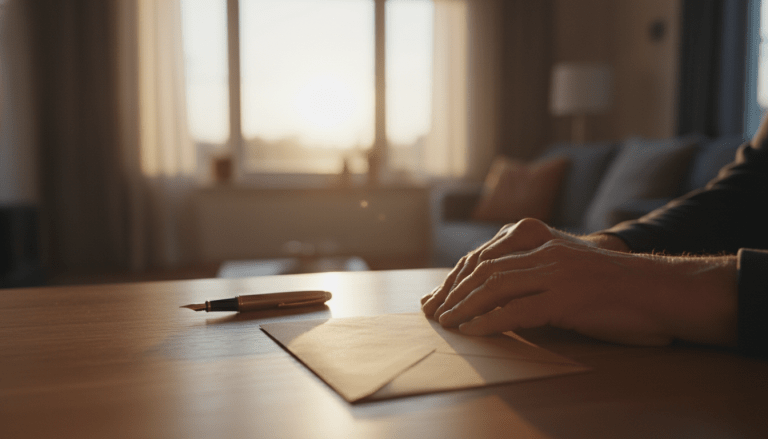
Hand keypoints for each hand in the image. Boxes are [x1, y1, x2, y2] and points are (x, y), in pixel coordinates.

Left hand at [421, 218, 622, 318]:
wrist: (655, 288)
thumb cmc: (608, 283)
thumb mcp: (565, 264)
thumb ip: (531, 269)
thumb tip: (492, 292)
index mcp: (538, 237)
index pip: (484, 255)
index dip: (456, 276)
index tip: (437, 295)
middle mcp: (542, 249)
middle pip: (482, 268)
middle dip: (451, 291)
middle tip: (431, 310)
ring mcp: (554, 271)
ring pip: (494, 286)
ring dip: (464, 306)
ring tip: (445, 322)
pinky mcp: (566, 298)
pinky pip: (517, 310)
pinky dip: (490, 322)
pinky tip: (473, 331)